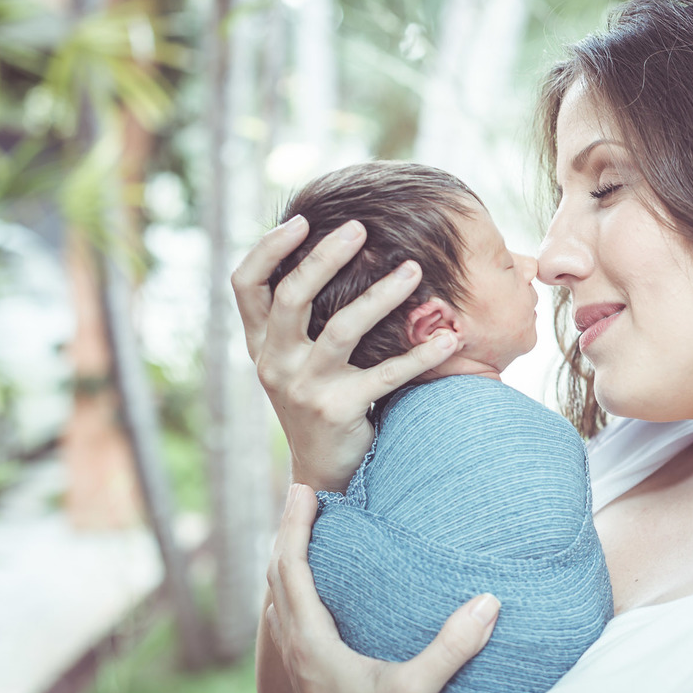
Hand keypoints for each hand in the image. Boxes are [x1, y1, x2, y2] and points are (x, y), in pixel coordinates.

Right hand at [231, 216, 458, 491]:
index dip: (267, 249)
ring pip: (340, 330)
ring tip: (414, 270)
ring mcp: (304, 388)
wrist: (323, 472)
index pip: (245, 285)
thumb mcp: (293, 359)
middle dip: (324, 257)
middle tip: (360, 229)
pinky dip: (420, 355)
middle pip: (291, 297)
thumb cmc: (318, 399)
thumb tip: (328, 248)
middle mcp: (274, 363)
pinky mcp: (338, 410)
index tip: (301, 221)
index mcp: (261, 344)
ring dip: (381, 296)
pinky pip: (386, 375)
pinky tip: (447, 338)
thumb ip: (297, 317)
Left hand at [266, 484, 500, 692]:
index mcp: (311, 644)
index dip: (294, 527)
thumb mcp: (417, 692)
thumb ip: (452, 646)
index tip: (302, 490)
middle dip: (286, 533)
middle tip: (301, 496)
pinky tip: (313, 592)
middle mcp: (296, 650)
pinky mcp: (307, 679)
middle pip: (276, 578)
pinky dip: (293, 589)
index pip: (291, 571)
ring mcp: (298, 667)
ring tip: (303, 533)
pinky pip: (288, 619)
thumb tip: (488, 602)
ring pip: (278, 600)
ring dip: (286, 561)